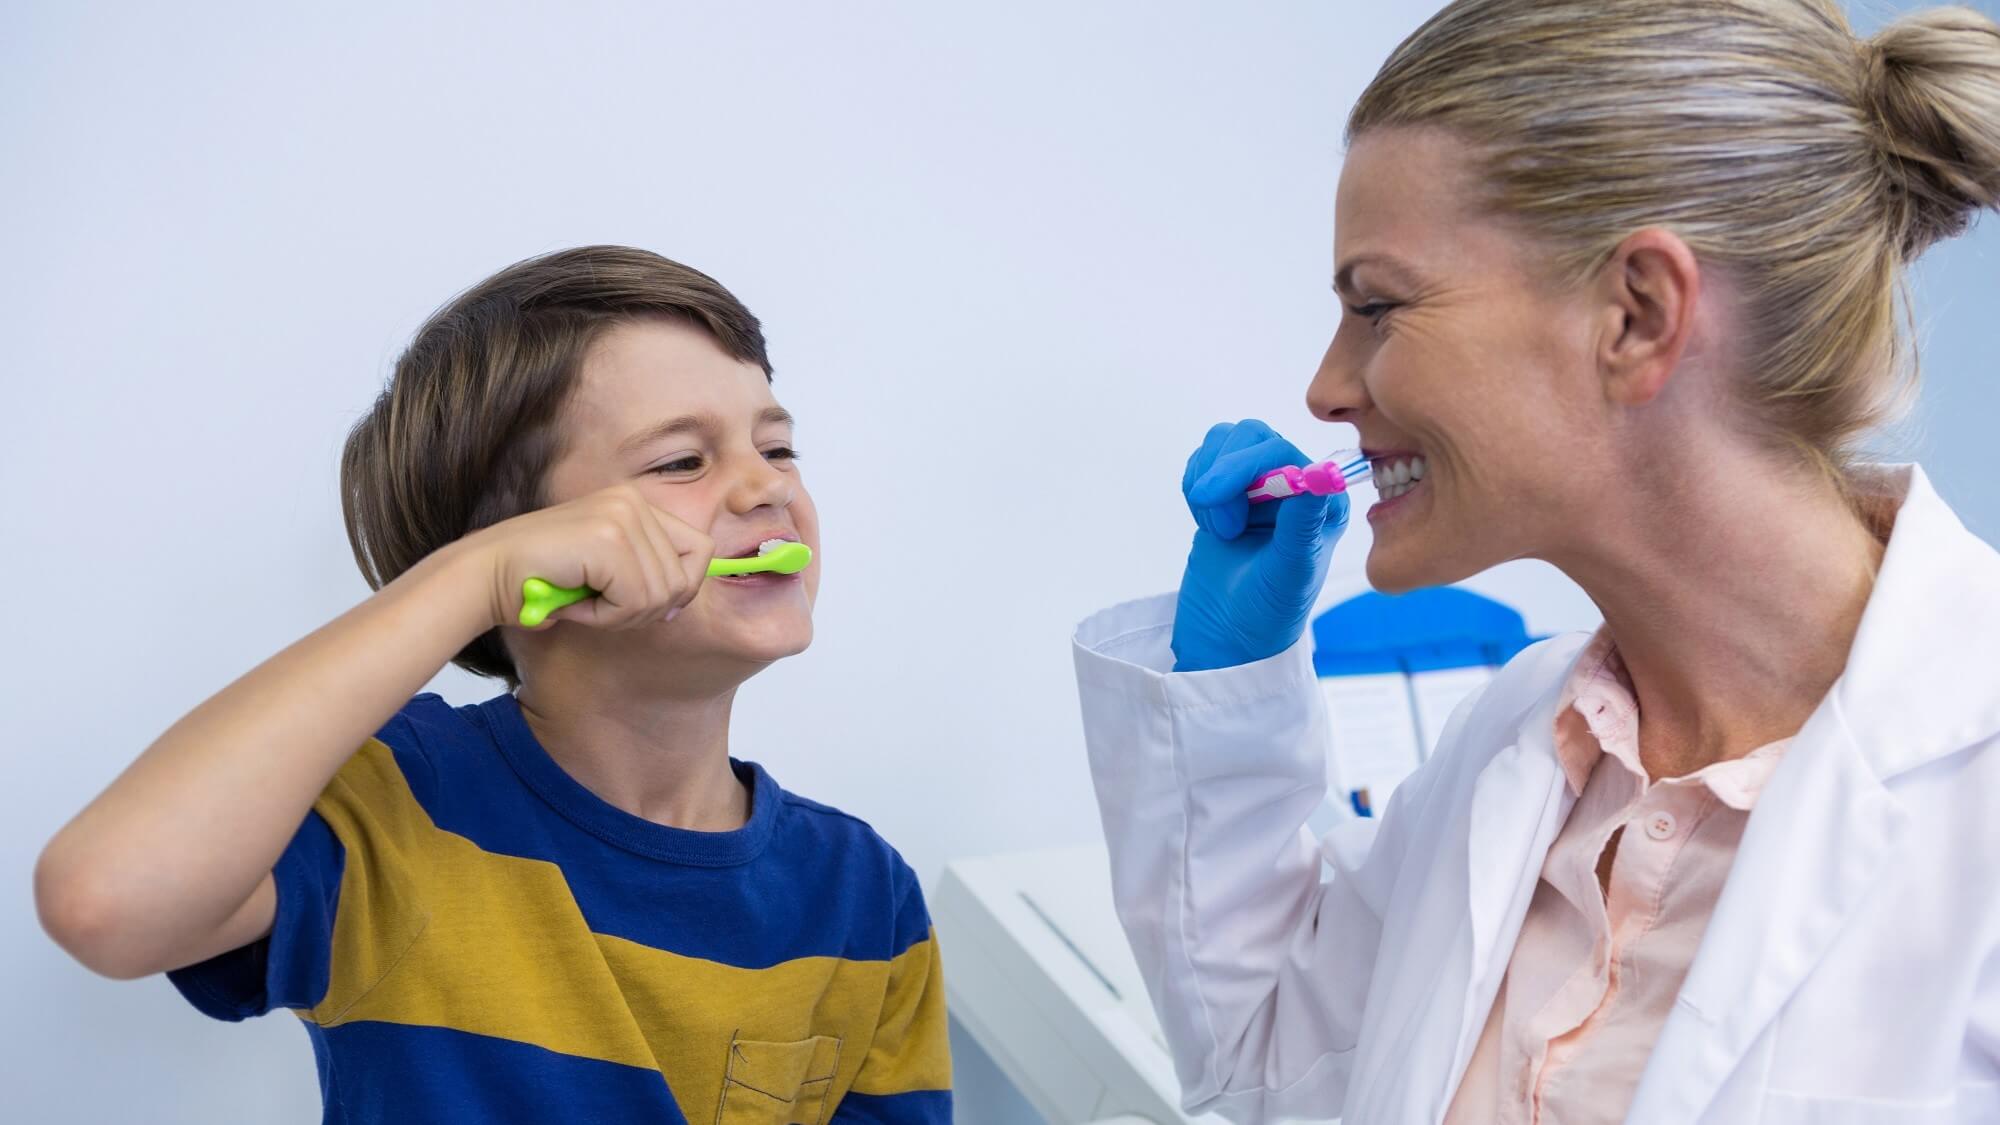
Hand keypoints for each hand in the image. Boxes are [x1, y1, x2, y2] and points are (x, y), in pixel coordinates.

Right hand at [466, 484, 714, 630]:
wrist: (485, 575)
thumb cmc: (540, 580)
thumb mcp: (605, 572)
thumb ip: (645, 575)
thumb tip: (681, 603)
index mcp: (634, 503)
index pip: (700, 549)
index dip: (682, 587)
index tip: (648, 608)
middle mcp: (632, 502)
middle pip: (686, 577)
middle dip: (647, 609)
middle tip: (603, 610)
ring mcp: (622, 517)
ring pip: (661, 593)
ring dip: (622, 616)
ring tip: (583, 604)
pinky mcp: (608, 539)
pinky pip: (636, 600)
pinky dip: (606, 617)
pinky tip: (574, 605)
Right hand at [1171, 420, 1348, 671]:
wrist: (1226, 637)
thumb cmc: (1267, 613)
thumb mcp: (1290, 572)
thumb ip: (1302, 523)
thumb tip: (1319, 476)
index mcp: (1324, 500)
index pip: (1281, 451)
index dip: (1241, 465)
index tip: (1212, 498)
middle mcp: (1297, 486)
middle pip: (1251, 436)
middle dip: (1223, 472)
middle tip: (1218, 524)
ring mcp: (1260, 487)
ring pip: (1223, 442)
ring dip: (1208, 480)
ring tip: (1218, 528)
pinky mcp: (1228, 493)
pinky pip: (1204, 460)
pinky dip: (1195, 485)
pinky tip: (1208, 523)